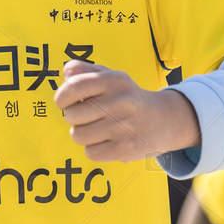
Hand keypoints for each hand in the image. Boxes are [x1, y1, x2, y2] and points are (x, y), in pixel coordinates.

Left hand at [54, 59, 200, 162]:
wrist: (162, 120)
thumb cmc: (126, 97)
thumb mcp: (111, 77)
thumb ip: (85, 71)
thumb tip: (66, 71)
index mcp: (114, 81)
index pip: (74, 87)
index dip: (62, 97)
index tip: (64, 102)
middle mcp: (120, 102)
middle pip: (71, 115)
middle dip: (73, 117)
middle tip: (88, 116)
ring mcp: (123, 127)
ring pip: (78, 135)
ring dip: (82, 134)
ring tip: (98, 128)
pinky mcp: (125, 149)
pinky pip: (90, 152)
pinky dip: (94, 149)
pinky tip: (107, 140)